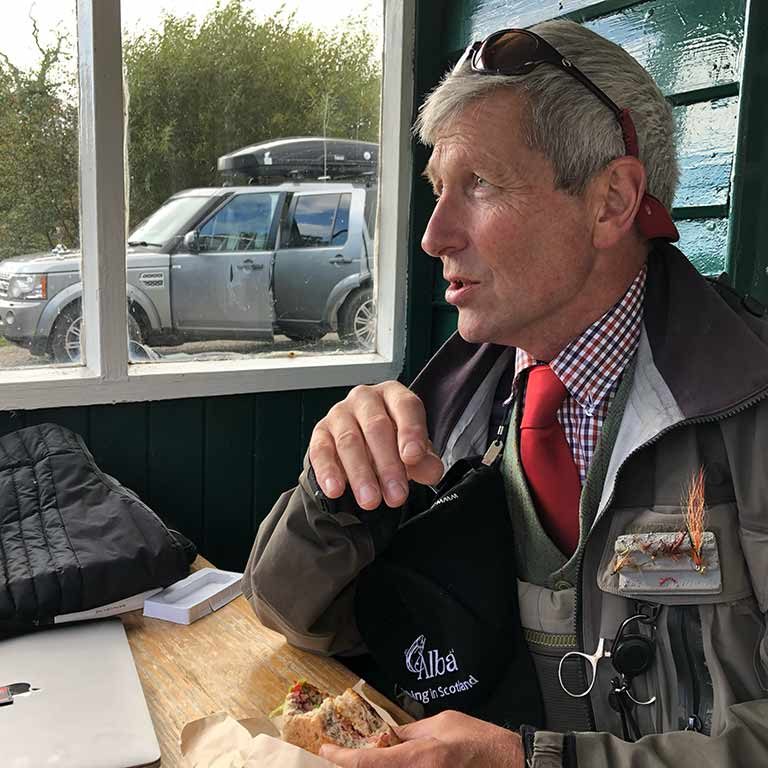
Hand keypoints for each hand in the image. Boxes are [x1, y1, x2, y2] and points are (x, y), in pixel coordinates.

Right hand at [309, 382, 443, 509]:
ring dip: (361, 474)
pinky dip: (328, 472)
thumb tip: (431, 470)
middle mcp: (365, 399)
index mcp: (394, 395)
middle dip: (388, 464)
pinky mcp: (320, 433)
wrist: (362, 451)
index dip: (411, 431)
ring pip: (349, 441)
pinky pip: (321, 451)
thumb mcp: (414, 452)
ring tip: (371, 500)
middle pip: (377, 426)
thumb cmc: (392, 444)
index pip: (405, 406)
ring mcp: (339, 414)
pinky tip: (336, 489)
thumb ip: (425, 461)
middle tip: (396, 495)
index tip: (413, 457)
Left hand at [319, 710, 523, 766]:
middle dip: (354, 765)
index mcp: (416, 759)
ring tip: (366, 754)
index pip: (365, 763)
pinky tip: (388, 760)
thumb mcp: (439, 724)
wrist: (505, 763)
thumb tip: (386, 738)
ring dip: (372, 766)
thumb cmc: (475, 739)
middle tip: (339, 754)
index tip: (324, 750)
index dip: (340, 758)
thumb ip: (409, 733)